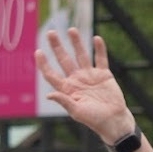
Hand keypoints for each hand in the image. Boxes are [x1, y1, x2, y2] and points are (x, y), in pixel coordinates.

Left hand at [35, 28, 134, 142]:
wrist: (114, 121)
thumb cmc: (94, 120)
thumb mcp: (77, 112)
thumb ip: (64, 101)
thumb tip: (49, 95)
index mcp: (67, 89)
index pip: (52, 74)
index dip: (44, 64)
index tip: (38, 52)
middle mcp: (77, 80)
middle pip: (64, 59)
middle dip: (57, 46)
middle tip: (50, 32)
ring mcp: (90, 76)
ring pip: (81, 55)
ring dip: (76, 42)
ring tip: (71, 30)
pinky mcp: (104, 75)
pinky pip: (101, 59)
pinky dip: (100, 49)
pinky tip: (96, 39)